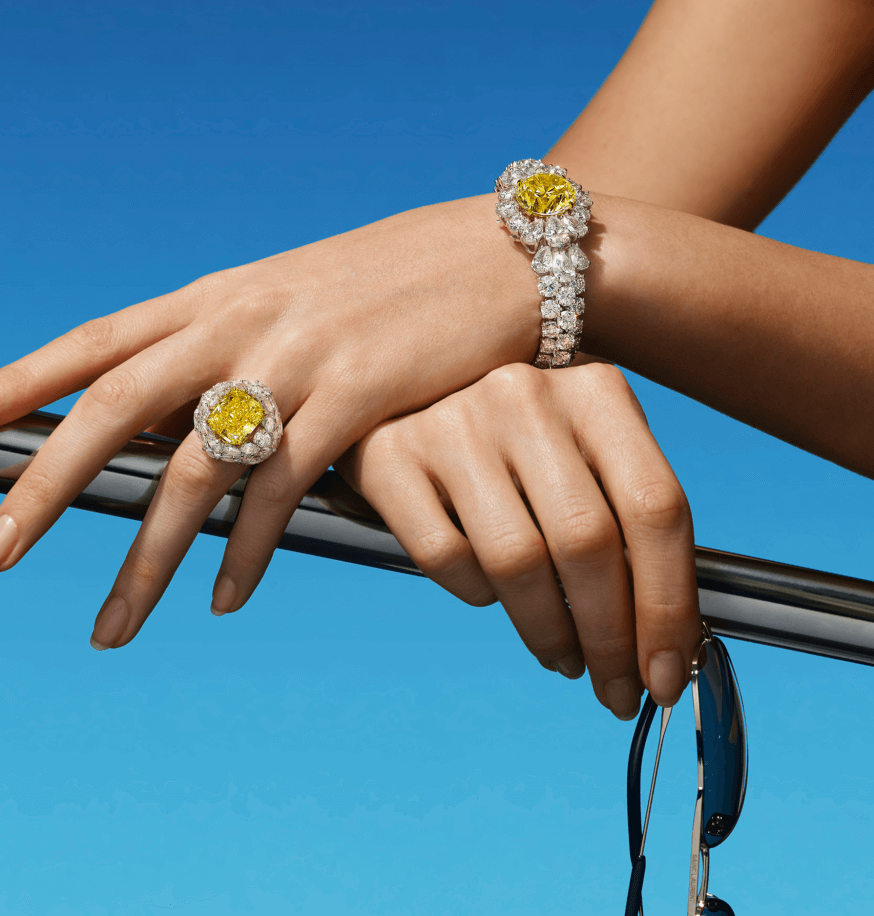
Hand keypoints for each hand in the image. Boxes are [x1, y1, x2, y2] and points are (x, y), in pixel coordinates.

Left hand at [0, 193, 547, 649]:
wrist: (499, 251)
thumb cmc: (393, 281)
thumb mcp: (297, 296)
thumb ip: (233, 345)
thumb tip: (181, 410)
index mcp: (220, 295)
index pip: (98, 339)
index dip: (20, 378)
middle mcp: (242, 321)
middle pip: (115, 408)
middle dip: (44, 486)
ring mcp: (298, 357)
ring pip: (193, 470)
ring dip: (145, 558)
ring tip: (113, 628)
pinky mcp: (358, 394)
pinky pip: (281, 491)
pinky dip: (245, 553)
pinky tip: (225, 597)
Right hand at [333, 359, 699, 718]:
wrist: (406, 370)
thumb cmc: (518, 432)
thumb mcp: (582, 445)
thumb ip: (623, 518)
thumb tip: (666, 642)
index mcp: (594, 388)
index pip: (655, 508)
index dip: (670, 606)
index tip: (668, 674)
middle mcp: (523, 395)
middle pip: (588, 543)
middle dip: (611, 639)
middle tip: (615, 687)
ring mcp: (451, 422)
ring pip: (516, 562)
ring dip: (549, 633)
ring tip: (561, 655)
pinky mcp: (388, 456)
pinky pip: (444, 558)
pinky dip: (476, 595)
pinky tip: (491, 594)